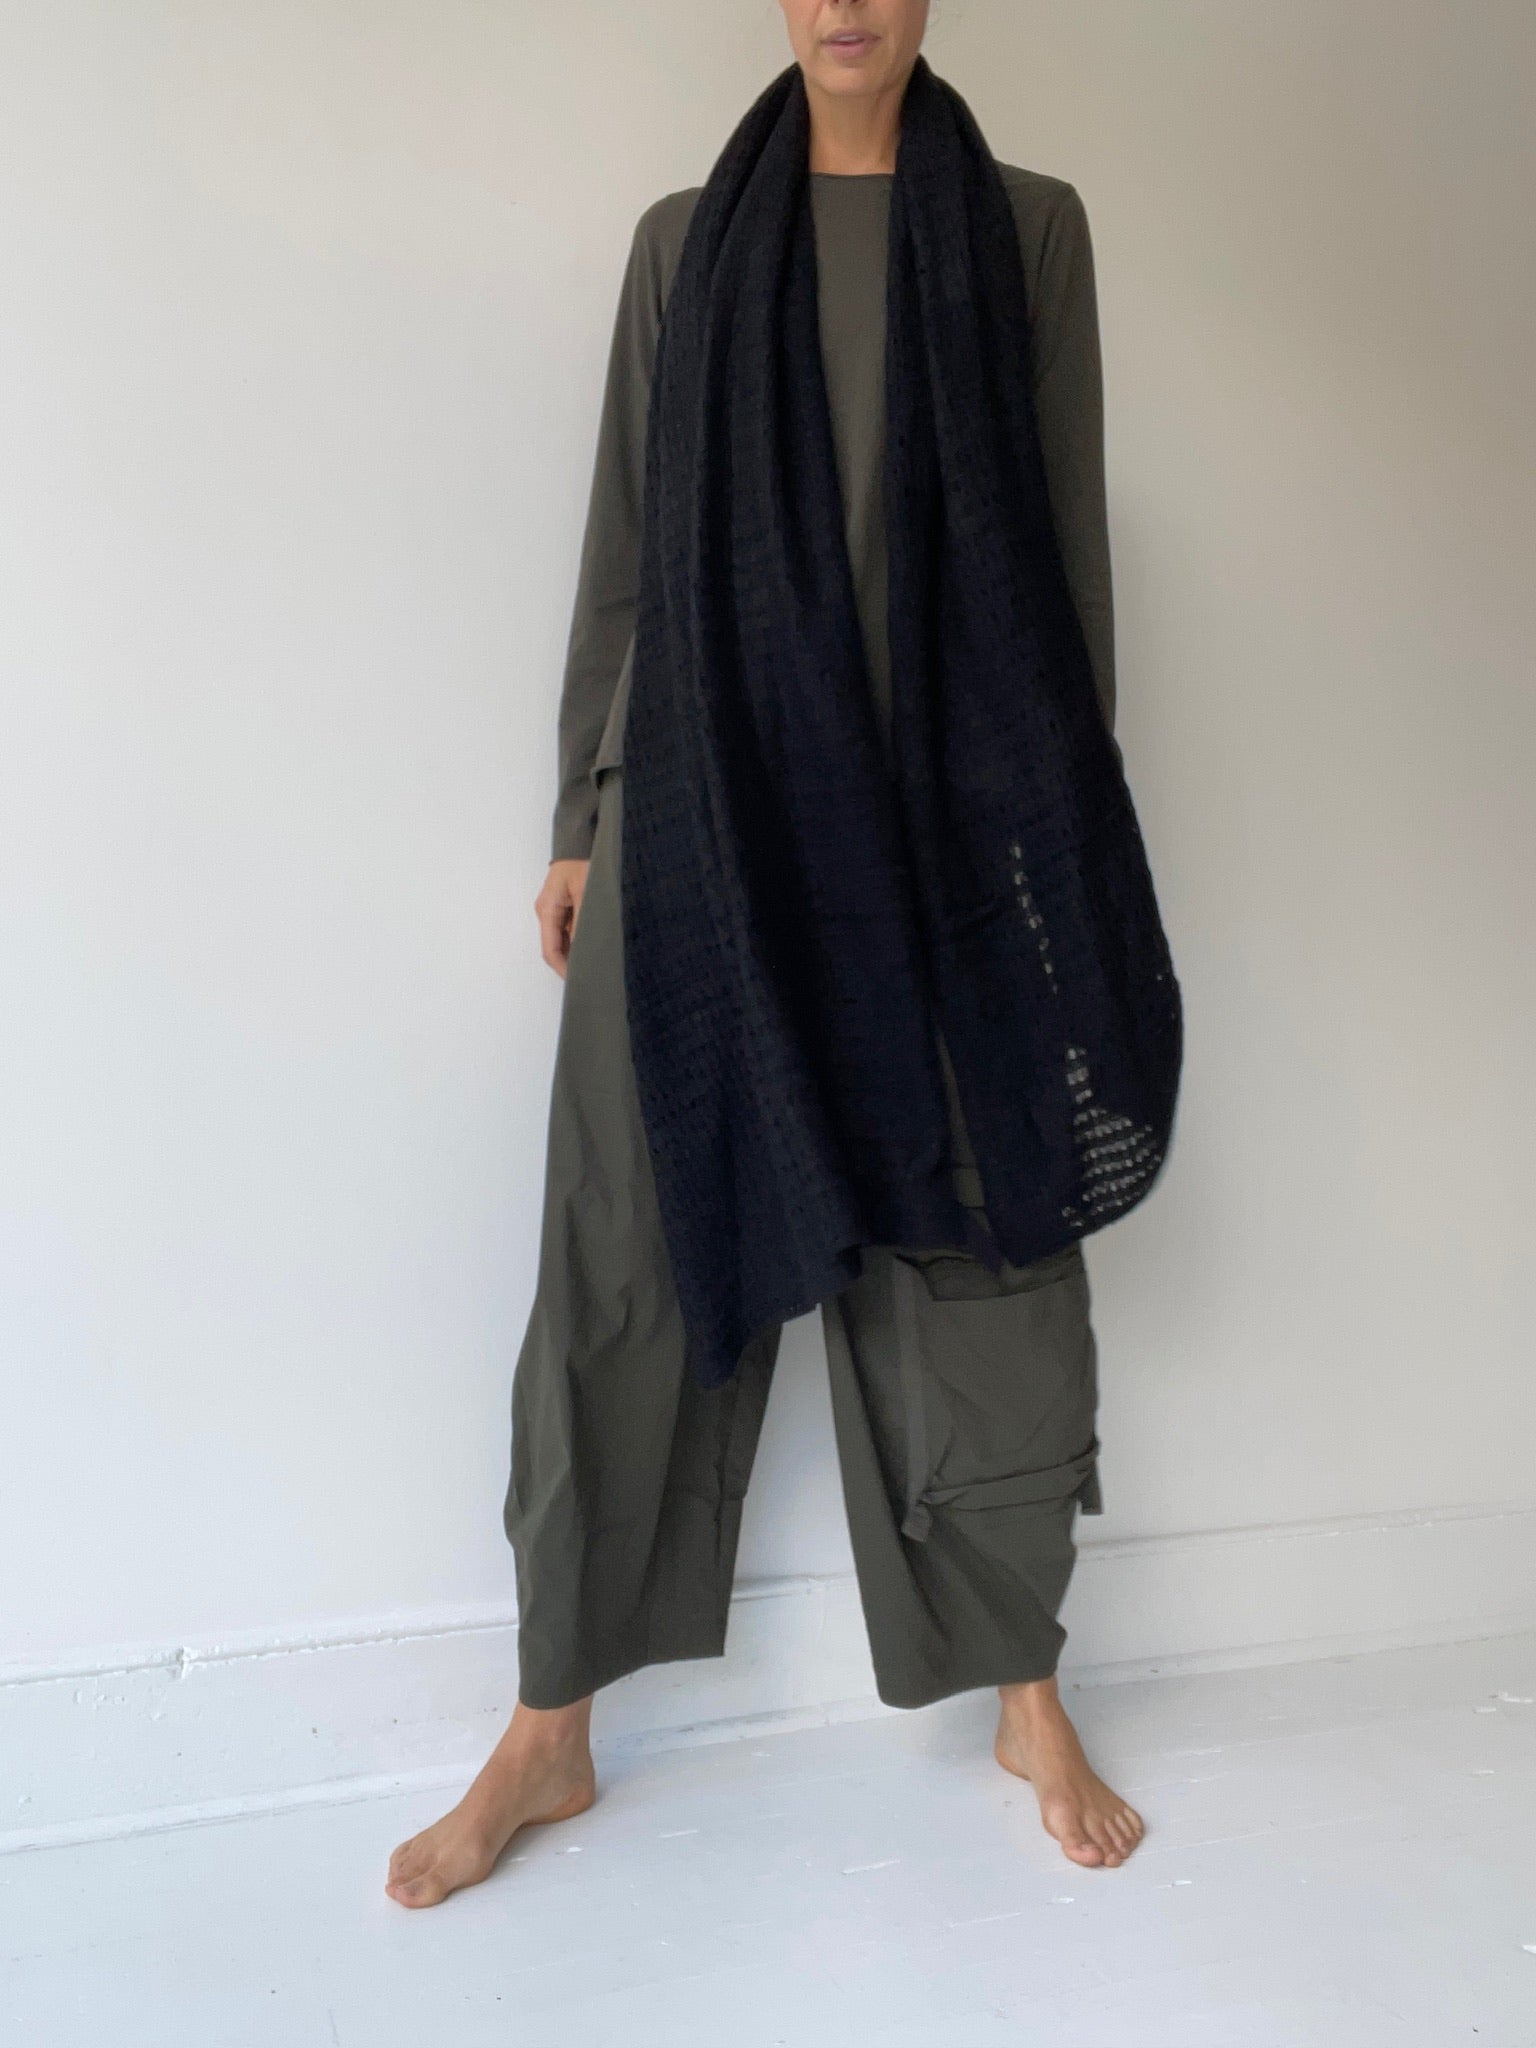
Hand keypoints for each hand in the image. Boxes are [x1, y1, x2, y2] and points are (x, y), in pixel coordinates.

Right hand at [536, 859, 589, 977]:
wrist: (582, 840)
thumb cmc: (583, 860)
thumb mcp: (587, 894)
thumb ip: (583, 923)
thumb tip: (584, 951)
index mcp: (547, 910)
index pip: (550, 950)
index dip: (563, 968)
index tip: (578, 980)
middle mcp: (547, 912)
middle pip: (555, 947)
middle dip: (571, 963)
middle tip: (591, 974)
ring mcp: (555, 909)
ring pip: (563, 940)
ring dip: (576, 951)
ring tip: (596, 961)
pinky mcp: (564, 906)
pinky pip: (569, 929)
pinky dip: (579, 939)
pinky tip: (594, 944)